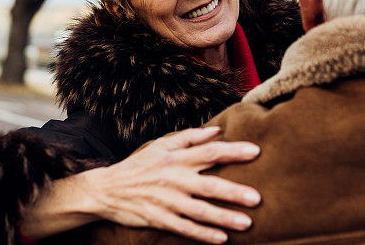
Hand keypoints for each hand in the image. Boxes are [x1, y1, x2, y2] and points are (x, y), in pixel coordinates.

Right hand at [79, 126, 260, 243]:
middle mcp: (174, 179)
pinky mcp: (159, 219)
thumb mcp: (161, 145)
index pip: (209, 152)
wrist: (107, 189)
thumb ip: (190, 137)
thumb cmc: (139, 165)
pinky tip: (220, 239)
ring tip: (246, 223)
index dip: (232, 151)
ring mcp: (167, 201)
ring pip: (199, 211)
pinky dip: (202, 234)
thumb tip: (217, 130)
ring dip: (223, 217)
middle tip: (257, 198)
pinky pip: (184, 228)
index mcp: (176, 158)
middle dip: (233, 192)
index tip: (255, 151)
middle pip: (208, 185)